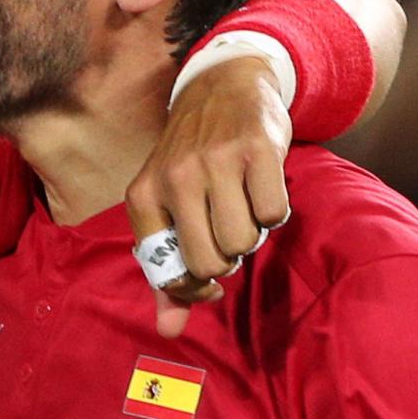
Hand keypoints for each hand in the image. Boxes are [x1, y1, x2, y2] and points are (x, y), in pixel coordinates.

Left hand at [126, 56, 292, 337]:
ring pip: (243, 242)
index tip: (209, 276)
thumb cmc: (190, 160)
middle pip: (210, 263)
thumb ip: (166, 270)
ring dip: (252, 235)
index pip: (166, 272)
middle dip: (226, 260)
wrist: (220, 87)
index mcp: (142, 196)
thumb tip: (168, 331)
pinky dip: (275, 212)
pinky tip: (261, 188)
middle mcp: (173, 179)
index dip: (194, 286)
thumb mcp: (164, 206)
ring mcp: (214, 162)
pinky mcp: (256, 150)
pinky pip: (275, 214)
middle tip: (227, 233)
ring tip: (241, 207)